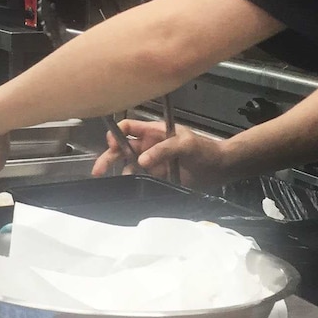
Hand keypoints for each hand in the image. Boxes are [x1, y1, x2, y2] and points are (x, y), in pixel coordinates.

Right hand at [92, 118, 229, 188]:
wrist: (219, 169)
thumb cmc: (204, 149)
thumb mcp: (185, 143)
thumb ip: (163, 149)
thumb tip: (141, 161)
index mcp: (153, 131)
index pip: (129, 127)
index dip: (117, 133)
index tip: (112, 144)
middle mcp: (149, 146)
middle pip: (123, 148)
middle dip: (109, 156)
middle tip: (98, 170)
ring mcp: (152, 162)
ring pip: (128, 165)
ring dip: (119, 172)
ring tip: (113, 184)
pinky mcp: (156, 178)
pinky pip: (139, 179)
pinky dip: (131, 184)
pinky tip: (127, 190)